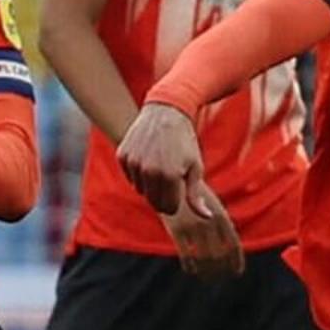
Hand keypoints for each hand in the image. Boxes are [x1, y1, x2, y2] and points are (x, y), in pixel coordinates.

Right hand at [112, 100, 210, 216]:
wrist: (166, 111)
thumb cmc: (185, 142)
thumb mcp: (195, 168)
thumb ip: (196, 196)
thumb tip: (206, 218)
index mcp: (169, 176)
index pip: (168, 208)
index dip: (177, 201)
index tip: (181, 187)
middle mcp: (148, 171)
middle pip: (153, 201)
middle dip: (163, 195)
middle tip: (172, 177)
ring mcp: (133, 163)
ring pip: (140, 190)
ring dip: (150, 184)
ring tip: (161, 164)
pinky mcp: (123, 155)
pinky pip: (130, 177)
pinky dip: (139, 173)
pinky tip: (149, 156)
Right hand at [167, 197, 243, 280]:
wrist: (169, 179)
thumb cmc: (191, 193)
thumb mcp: (211, 203)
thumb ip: (220, 223)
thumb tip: (229, 247)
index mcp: (220, 215)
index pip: (233, 245)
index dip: (236, 262)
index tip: (236, 273)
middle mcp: (208, 222)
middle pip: (220, 255)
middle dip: (221, 270)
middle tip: (219, 278)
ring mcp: (192, 226)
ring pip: (204, 258)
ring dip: (207, 272)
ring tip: (207, 278)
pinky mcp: (176, 230)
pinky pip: (186, 256)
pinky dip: (190, 267)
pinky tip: (191, 270)